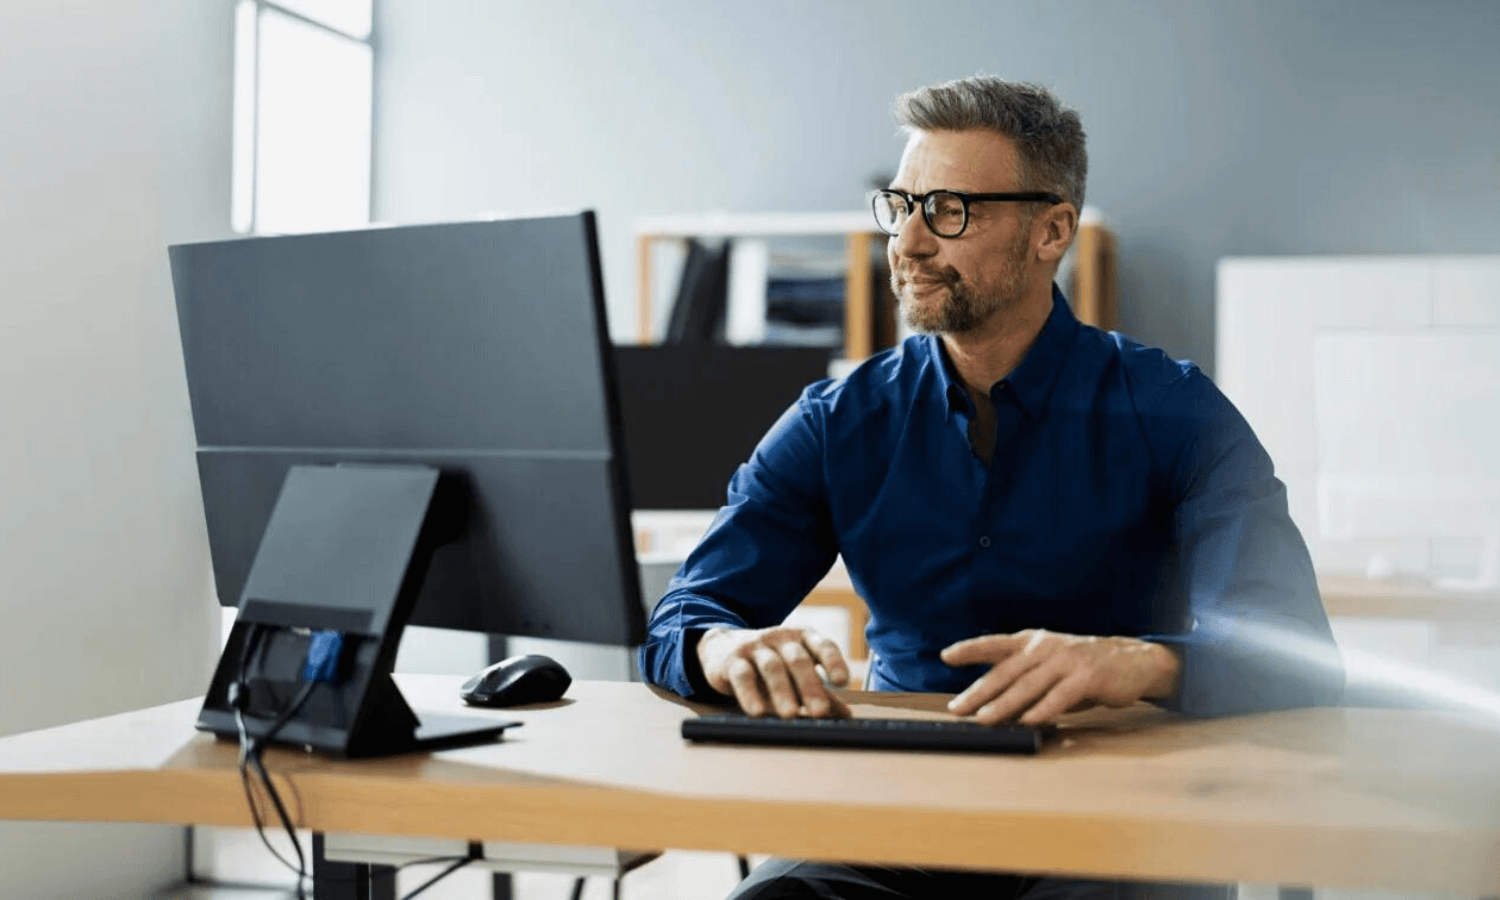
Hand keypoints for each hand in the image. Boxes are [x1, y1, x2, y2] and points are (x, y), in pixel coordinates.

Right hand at [696, 625, 851, 718]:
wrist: (723, 646)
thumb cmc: (770, 662)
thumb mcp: (795, 672)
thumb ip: (819, 690)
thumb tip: (847, 717)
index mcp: (803, 639)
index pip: (823, 645)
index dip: (834, 662)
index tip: (842, 682)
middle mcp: (781, 639)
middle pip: (798, 659)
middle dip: (810, 685)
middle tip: (820, 712)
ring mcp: (756, 647)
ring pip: (771, 667)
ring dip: (782, 691)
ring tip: (790, 715)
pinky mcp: (732, 660)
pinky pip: (742, 676)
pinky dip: (750, 694)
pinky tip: (757, 712)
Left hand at [941, 629, 1180, 725]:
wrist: (1132, 661)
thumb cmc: (1082, 668)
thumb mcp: (1049, 666)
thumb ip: (1023, 680)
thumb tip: (990, 706)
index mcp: (1033, 641)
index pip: (995, 644)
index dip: (970, 649)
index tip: (946, 655)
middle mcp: (1046, 647)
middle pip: (1006, 671)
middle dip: (978, 691)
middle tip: (958, 708)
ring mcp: (1066, 661)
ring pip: (1028, 685)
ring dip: (1004, 705)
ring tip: (984, 719)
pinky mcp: (1087, 677)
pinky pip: (1059, 697)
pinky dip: (1042, 710)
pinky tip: (1028, 722)